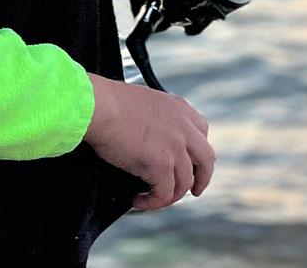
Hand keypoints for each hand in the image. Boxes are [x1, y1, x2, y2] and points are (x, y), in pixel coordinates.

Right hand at [84, 74, 213, 210]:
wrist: (100, 107)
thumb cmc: (110, 103)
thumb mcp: (146, 103)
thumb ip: (157, 119)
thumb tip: (149, 139)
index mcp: (180, 109)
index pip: (202, 132)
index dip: (198, 152)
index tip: (193, 163)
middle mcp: (184, 128)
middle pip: (206, 159)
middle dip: (202, 178)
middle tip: (194, 190)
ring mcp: (176, 147)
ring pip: (185, 182)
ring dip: (170, 195)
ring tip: (153, 199)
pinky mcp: (162, 166)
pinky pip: (165, 194)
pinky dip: (153, 202)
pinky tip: (139, 200)